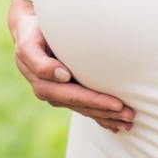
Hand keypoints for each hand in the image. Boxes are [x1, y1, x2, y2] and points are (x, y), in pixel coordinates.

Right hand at [8, 0, 134, 132]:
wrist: (27, 32)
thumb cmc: (31, 35)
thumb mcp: (29, 46)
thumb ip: (41, 62)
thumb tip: (63, 76)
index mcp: (44, 85)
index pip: (76, 96)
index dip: (96, 101)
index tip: (117, 104)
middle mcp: (53, 94)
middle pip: (84, 107)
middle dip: (107, 113)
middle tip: (130, 115)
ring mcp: (60, 94)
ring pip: (86, 110)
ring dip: (107, 117)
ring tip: (129, 122)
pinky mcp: (66, 91)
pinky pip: (84, 106)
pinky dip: (100, 116)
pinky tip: (114, 125)